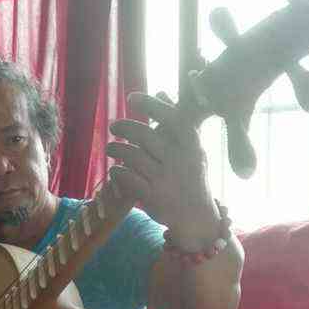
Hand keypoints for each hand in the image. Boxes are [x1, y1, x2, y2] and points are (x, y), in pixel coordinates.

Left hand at [106, 92, 219, 243]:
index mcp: (191, 144)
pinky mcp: (153, 196)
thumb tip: (161, 91)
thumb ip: (177, 120)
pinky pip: (127, 178)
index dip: (149, 104)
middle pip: (144, 135)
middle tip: (114, 126)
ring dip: (116, 149)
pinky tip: (115, 170)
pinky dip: (117, 172)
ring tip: (111, 147)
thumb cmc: (192, 177)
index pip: (170, 116)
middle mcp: (179, 159)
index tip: (132, 98)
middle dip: (124, 127)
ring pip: (132, 156)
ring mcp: (166, 178)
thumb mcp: (192, 148)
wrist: (198, 217)